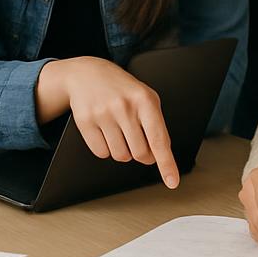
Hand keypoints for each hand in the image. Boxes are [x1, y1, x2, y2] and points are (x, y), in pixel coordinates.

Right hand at [36, 56, 178, 187]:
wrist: (87, 74)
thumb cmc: (121, 89)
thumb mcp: (145, 98)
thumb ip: (156, 124)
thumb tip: (160, 156)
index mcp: (144, 100)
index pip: (158, 139)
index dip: (166, 163)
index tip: (172, 182)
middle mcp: (124, 107)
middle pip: (140, 153)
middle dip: (142, 154)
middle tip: (138, 142)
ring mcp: (103, 114)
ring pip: (120, 156)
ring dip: (123, 150)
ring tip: (119, 130)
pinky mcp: (85, 122)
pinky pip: (101, 153)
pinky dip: (105, 148)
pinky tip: (104, 130)